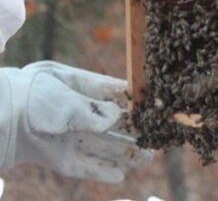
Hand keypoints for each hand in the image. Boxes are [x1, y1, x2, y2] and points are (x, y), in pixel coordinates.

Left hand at [0, 61, 151, 182]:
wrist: (0, 118)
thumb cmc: (31, 98)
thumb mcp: (67, 98)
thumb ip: (95, 110)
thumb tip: (119, 117)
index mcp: (75, 86)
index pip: (110, 92)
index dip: (130, 100)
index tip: (151, 104)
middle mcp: (72, 111)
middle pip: (110, 123)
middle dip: (133, 130)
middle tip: (156, 136)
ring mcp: (65, 136)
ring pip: (102, 146)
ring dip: (124, 153)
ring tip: (146, 158)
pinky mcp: (57, 158)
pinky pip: (84, 166)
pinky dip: (101, 171)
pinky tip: (120, 176)